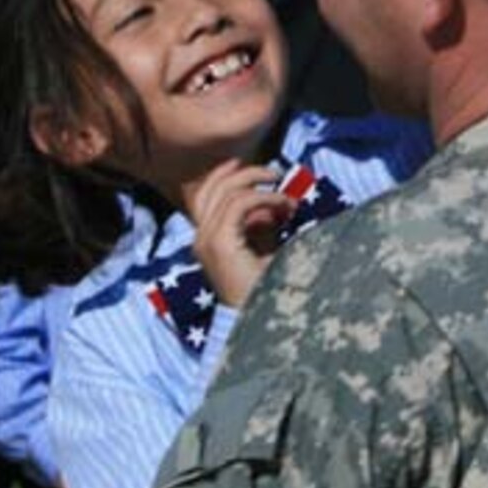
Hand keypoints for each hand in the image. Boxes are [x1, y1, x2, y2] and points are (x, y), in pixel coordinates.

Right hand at [186, 160, 295, 306]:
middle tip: (276, 174)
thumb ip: (261, 222)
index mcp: (206, 239)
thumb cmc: (265, 288)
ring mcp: (207, 241)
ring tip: (287, 197)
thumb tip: (273, 202)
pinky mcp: (219, 244)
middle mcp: (201, 238)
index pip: (206, 193)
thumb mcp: (261, 247)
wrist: (260, 318)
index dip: (227, 173)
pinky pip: (240, 204)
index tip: (255, 168)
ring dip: (262, 187)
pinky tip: (285, 208)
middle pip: (215, 186)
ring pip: (228, 192)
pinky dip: (266, 199)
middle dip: (247, 173)